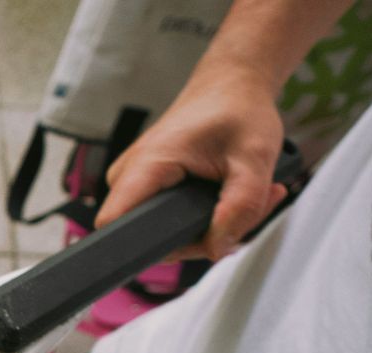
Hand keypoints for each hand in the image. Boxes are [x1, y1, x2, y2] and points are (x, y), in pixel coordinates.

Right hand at [96, 61, 288, 261]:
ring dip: (213, 225)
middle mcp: (130, 176)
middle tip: (249, 208)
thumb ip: (242, 207)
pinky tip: (234, 193)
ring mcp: (136, 183)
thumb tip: (219, 248)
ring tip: (248, 194)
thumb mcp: (255, 157)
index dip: (144, 248)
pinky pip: (170, 221)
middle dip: (205, 235)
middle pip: (152, 238)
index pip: (115, 225)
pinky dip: (208, 216)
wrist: (230, 86)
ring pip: (167, 233)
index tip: (193, 241)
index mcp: (148, 164)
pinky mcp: (148, 188)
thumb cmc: (238, 110)